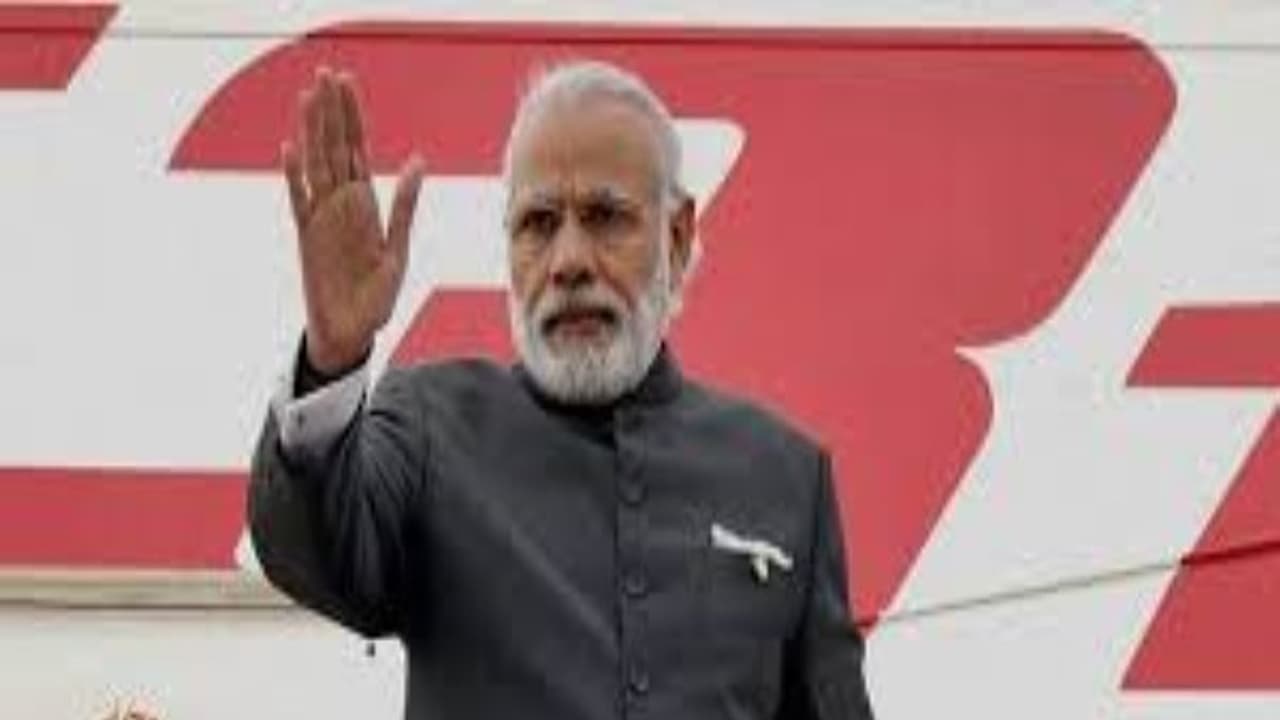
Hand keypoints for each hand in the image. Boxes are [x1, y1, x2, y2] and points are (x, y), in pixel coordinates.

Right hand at [283, 67, 423, 373]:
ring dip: (312, 130)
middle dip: (331, 112)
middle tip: (326, 74)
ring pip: (315, 165)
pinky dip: (294, 176)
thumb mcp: (398, 250)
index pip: (358, 151)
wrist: (351, 334)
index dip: (352, 117)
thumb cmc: (377, 298)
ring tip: (308, 96)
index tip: (346, 84)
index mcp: (367, 206)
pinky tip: (291, 148)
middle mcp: (342, 206)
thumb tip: (419, 161)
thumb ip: (405, 206)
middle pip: (334, 148)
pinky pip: (298, 201)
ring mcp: (321, 220)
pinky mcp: (306, 238)